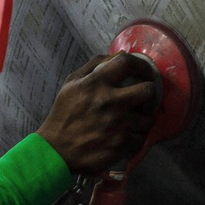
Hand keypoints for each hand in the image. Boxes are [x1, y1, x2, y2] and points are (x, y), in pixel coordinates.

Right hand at [36, 52, 156, 173]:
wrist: (56, 150)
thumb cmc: (63, 115)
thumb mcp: (71, 84)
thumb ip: (94, 65)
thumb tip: (120, 54)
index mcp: (96, 83)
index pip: (127, 63)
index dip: (141, 65)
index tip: (144, 71)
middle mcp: (109, 101)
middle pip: (148, 90)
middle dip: (149, 93)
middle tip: (144, 98)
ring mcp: (118, 124)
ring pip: (148, 118)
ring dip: (143, 119)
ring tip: (135, 121)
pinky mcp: (121, 144)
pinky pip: (141, 138)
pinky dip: (136, 138)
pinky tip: (128, 136)